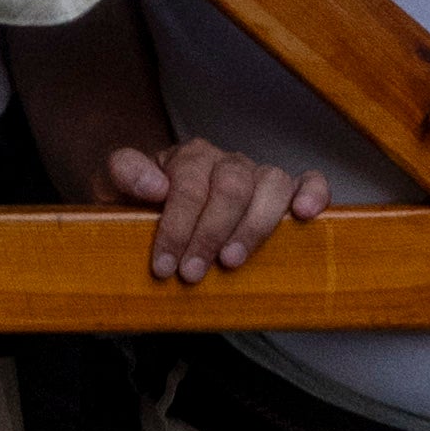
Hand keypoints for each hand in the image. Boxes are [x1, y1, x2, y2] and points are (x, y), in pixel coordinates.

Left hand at [108, 135, 332, 290]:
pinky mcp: (285, 193)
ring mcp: (257, 176)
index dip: (176, 227)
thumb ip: (125, 174)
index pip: (188, 184)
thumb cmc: (143, 209)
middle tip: (192, 273)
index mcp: (188, 157)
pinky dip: (312, 193)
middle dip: (210, 233)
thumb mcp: (117, 190)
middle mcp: (226, 162)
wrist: (159, 218)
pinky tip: (304, 215)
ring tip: (232, 261)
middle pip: (230, 186)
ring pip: (270, 184)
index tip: (164, 266)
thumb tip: (155, 185)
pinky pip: (308, 181)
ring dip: (254, 226)